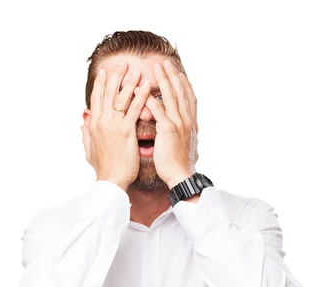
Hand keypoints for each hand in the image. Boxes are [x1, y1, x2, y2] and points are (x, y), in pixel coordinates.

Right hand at [81, 61, 150, 190]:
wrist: (111, 180)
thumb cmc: (103, 168)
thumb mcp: (89, 149)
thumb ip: (86, 134)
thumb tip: (83, 122)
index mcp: (94, 125)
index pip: (96, 98)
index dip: (100, 84)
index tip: (104, 71)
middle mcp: (102, 121)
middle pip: (108, 93)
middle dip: (115, 76)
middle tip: (123, 63)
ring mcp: (113, 125)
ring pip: (121, 98)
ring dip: (129, 82)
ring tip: (137, 70)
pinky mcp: (126, 131)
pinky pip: (134, 109)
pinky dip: (141, 96)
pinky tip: (147, 86)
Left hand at [134, 59, 198, 188]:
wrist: (182, 176)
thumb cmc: (180, 165)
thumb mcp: (184, 145)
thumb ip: (181, 133)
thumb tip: (181, 130)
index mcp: (191, 123)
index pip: (189, 98)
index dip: (184, 84)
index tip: (178, 73)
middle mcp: (186, 120)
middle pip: (180, 92)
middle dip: (173, 75)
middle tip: (166, 62)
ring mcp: (178, 124)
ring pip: (171, 96)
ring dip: (163, 80)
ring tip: (156, 67)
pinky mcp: (168, 130)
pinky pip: (158, 110)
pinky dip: (150, 98)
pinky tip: (142, 89)